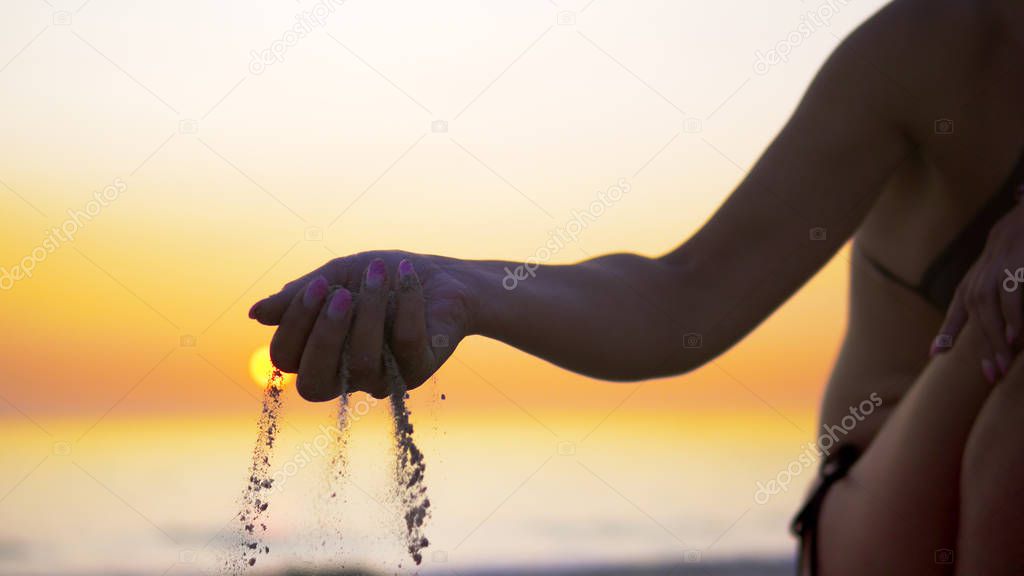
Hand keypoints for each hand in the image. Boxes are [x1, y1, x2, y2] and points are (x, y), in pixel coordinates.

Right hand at [248, 252, 473, 400]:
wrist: (441, 276)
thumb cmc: (381, 278)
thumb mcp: (337, 276)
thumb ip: (300, 295)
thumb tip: (256, 314)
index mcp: (320, 355)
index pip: (287, 360)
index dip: (294, 325)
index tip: (318, 285)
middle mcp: (346, 376)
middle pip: (315, 382)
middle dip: (324, 334)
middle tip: (341, 291)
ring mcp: (383, 379)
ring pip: (363, 361)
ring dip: (370, 310)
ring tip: (379, 271)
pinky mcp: (418, 370)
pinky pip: (405, 343)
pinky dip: (406, 304)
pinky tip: (405, 274)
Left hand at [934, 205, 1023, 382]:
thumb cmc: (1009, 256)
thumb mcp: (988, 278)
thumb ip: (977, 305)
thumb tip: (969, 335)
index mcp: (971, 285)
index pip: (958, 312)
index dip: (947, 332)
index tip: (936, 353)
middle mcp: (978, 281)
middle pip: (977, 320)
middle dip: (984, 349)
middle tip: (992, 376)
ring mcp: (995, 273)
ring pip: (991, 313)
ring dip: (997, 341)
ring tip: (1003, 366)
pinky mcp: (1014, 268)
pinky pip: (1011, 299)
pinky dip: (1013, 319)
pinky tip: (1015, 337)